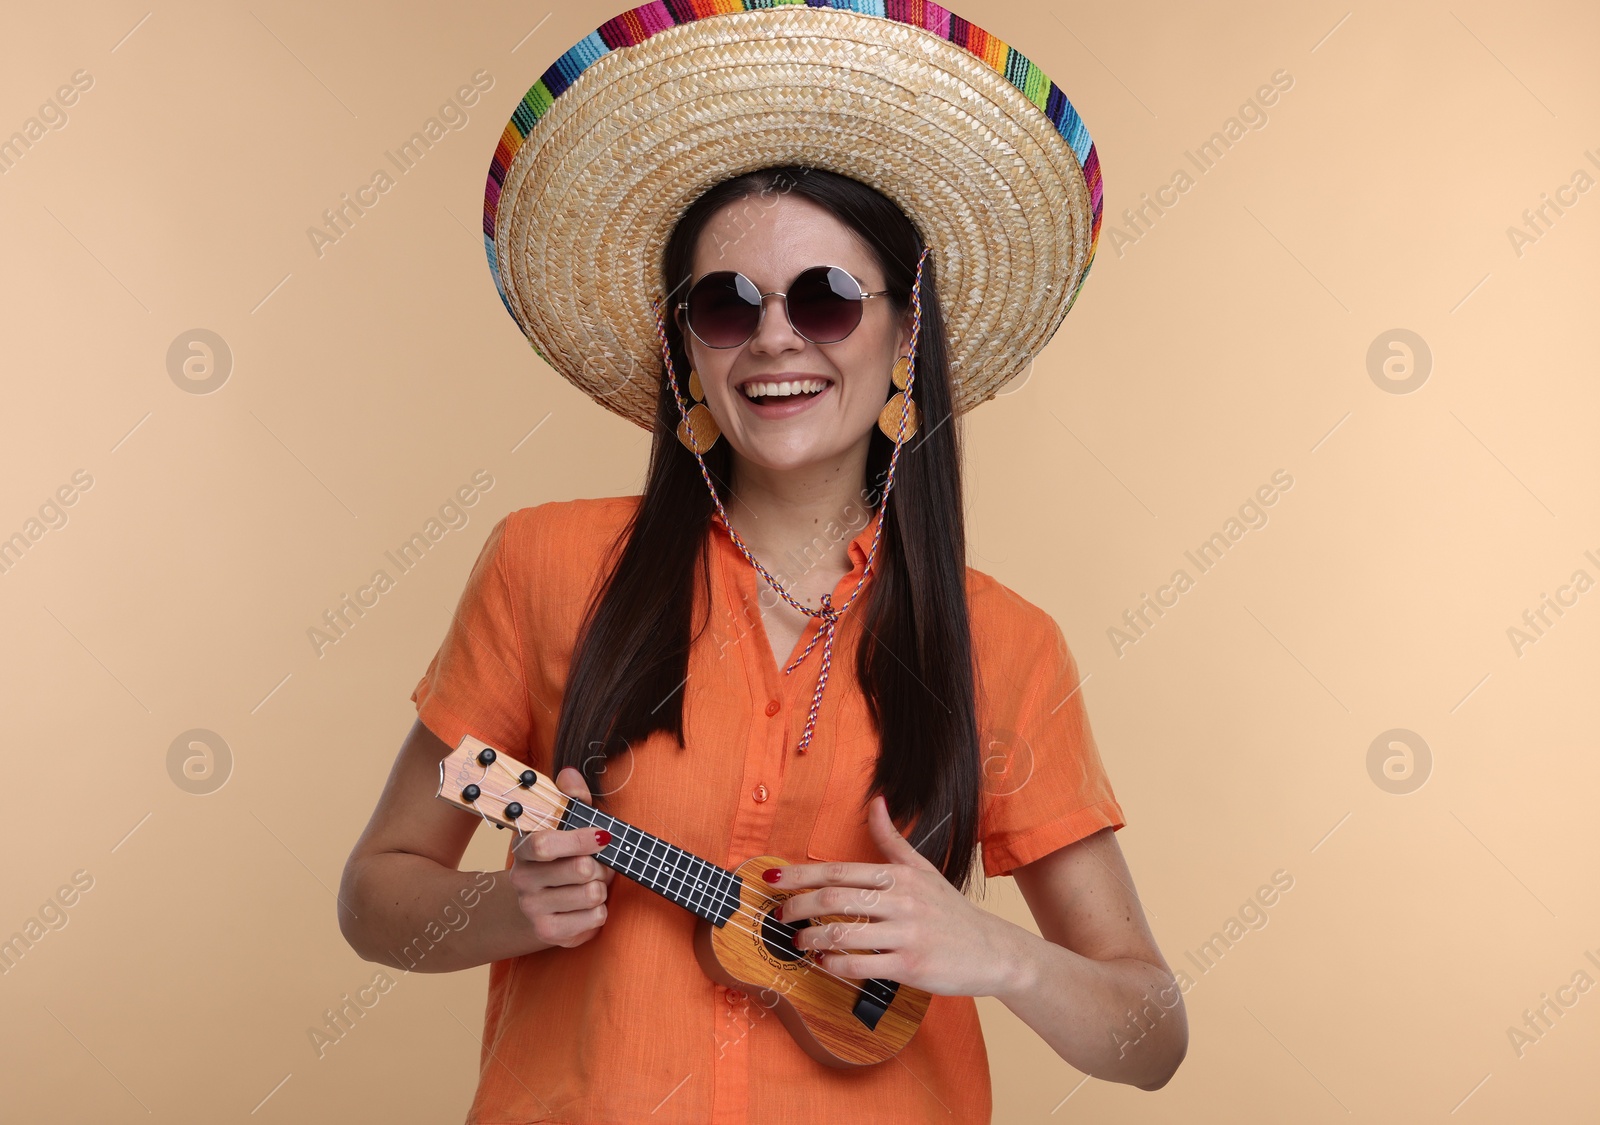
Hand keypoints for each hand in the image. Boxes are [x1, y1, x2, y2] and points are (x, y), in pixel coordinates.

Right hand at [509, 767, 615, 948]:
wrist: (524, 908)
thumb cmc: (553, 861)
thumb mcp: (559, 828)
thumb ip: (571, 800)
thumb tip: (569, 773)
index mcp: (524, 849)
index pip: (545, 844)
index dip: (579, 839)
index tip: (603, 835)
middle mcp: (523, 880)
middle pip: (582, 870)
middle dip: (601, 866)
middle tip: (597, 865)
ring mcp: (534, 910)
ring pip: (593, 895)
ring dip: (601, 888)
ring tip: (589, 885)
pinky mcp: (549, 934)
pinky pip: (595, 918)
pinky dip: (599, 911)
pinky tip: (584, 907)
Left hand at [767, 794, 1024, 995]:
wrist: (994, 950)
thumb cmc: (951, 911)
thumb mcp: (923, 869)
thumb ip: (892, 838)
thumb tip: (876, 800)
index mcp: (900, 876)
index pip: (839, 871)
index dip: (801, 873)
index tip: (773, 878)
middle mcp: (902, 901)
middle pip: (835, 899)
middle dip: (798, 906)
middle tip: (779, 914)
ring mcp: (907, 935)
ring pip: (843, 933)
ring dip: (812, 938)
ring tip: (798, 941)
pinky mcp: (911, 966)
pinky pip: (861, 966)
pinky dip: (835, 965)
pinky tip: (825, 963)